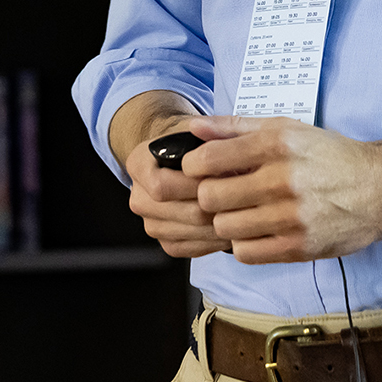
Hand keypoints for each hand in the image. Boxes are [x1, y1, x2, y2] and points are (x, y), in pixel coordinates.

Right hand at [124, 118, 231, 258]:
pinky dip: (214, 241)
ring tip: (242, 211)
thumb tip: (228, 159)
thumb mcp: (197, 132)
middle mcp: (139, 197)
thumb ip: (210, 140)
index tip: (222, 178)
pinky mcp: (166, 242)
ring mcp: (150, 223)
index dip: (195, 185)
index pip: (162, 185)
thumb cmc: (192, 145)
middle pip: (179, 212)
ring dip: (218, 224)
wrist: (182, 157)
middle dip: (215, 204)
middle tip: (242, 197)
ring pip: (188, 233)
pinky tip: (231, 227)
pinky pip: (190, 249)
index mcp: (139, 164)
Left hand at [183, 116, 381, 263]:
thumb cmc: (329, 156)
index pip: (207, 160)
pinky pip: (245, 253)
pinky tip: (259, 229)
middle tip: (223, 193)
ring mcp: (290, 216)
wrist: (379, 188)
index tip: (201, 170)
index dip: (194, 167)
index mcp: (276, 144)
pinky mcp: (298, 246)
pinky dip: (245, 243)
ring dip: (228, 221)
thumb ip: (235, 127)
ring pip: (225, 227)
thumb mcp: (286, 129)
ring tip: (244, 211)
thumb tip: (193, 128)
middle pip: (210, 197)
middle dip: (210, 196)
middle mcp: (281, 179)